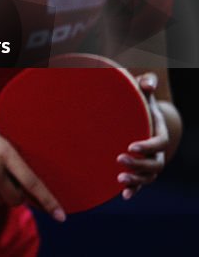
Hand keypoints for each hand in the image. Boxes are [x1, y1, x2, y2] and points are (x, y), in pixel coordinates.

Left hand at [119, 73, 169, 198]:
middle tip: (119, 158)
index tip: (131, 146)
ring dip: (136, 179)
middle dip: (138, 164)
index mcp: (159, 132)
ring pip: (149, 177)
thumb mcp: (142, 92)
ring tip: (119, 178)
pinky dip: (134, 190)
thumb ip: (146, 85)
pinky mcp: (140, 170)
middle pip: (154, 163)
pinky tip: (124, 195)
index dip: (147, 146)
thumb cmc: (138, 103)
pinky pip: (141, 184)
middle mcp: (157, 152)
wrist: (138, 119)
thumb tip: (147, 83)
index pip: (159, 143)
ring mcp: (149, 163)